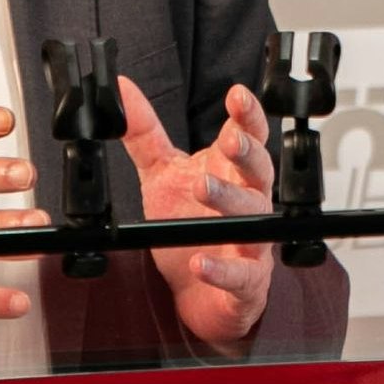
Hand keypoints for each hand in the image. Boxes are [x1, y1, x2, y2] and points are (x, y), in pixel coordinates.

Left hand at [119, 76, 275, 351]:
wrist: (196, 292)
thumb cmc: (190, 226)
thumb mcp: (163, 174)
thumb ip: (146, 134)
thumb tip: (123, 91)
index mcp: (231, 172)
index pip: (248, 136)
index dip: (248, 115)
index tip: (238, 95)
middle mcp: (248, 202)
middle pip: (260, 170)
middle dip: (247, 153)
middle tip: (230, 140)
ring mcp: (251, 242)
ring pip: (252, 217)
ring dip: (229, 201)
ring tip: (202, 188)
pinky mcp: (245, 281)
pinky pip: (240, 274)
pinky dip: (221, 269)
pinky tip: (200, 262)